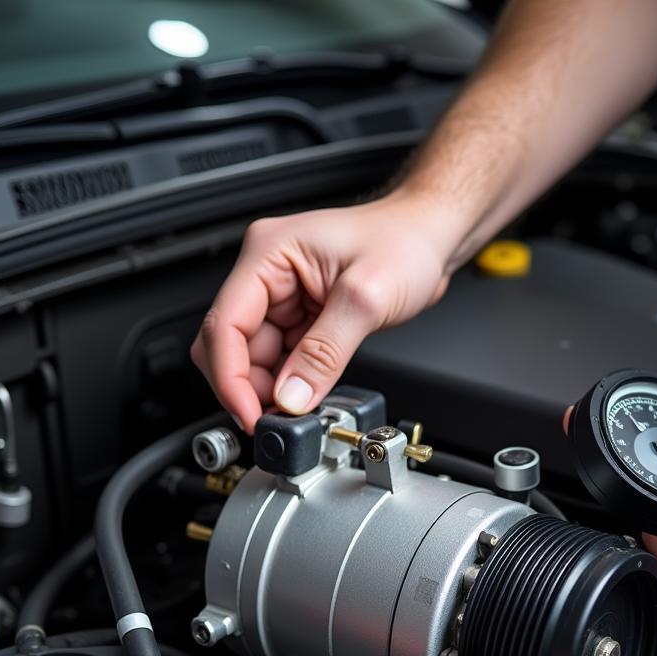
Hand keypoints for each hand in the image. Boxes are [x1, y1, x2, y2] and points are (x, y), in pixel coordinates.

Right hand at [191, 194, 452, 431]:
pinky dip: (291, 382)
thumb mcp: (367, 297)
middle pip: (232, 345)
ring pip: (255, 358)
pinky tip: (308, 392)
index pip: (226, 324)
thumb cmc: (405, 242)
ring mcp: (282, 296)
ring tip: (301, 407)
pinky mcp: (300, 316)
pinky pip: (282, 359)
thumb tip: (292, 396)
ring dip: (272, 388)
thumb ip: (325, 352)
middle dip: (249, 386)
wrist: (430, 238)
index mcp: (269, 253)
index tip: (249, 413)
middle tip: (278, 416)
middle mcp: (267, 273)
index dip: (230, 378)